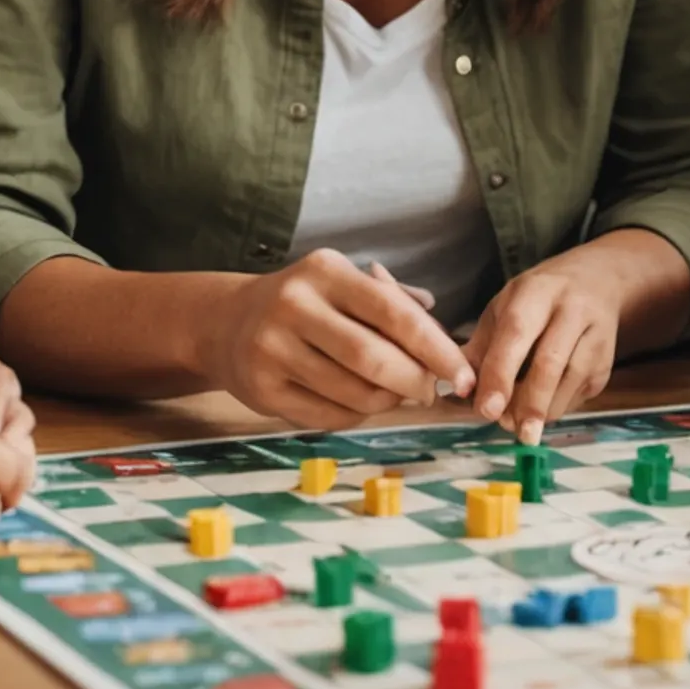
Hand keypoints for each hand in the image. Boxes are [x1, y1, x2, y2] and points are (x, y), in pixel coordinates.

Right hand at [198, 249, 473, 429]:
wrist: (227, 323)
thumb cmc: (306, 303)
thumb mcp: (344, 283)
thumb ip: (395, 302)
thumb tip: (444, 331)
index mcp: (325, 272)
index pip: (392, 312)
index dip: (435, 347)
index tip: (462, 375)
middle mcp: (294, 305)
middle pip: (371, 358)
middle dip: (414, 382)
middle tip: (430, 392)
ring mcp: (272, 349)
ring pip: (352, 393)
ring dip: (386, 402)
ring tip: (394, 395)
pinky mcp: (261, 389)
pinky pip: (327, 416)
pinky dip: (356, 416)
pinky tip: (358, 403)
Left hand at [464, 246, 632, 436]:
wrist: (596, 281)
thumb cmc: (538, 299)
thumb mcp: (504, 308)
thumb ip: (480, 347)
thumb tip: (455, 388)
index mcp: (536, 292)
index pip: (517, 333)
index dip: (500, 374)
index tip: (486, 409)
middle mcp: (571, 310)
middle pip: (549, 363)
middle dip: (526, 402)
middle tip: (506, 428)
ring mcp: (595, 337)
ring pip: (569, 383)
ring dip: (541, 411)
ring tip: (518, 425)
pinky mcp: (606, 363)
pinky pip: (579, 395)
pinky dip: (555, 409)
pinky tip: (540, 409)